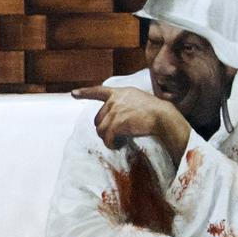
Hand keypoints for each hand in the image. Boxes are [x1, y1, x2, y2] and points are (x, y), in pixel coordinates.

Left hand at [73, 85, 190, 162]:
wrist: (163, 117)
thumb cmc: (156, 112)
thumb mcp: (138, 100)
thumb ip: (124, 104)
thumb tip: (112, 119)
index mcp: (120, 92)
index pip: (98, 91)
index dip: (85, 93)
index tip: (73, 93)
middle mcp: (114, 100)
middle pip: (98, 118)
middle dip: (105, 129)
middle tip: (117, 135)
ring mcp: (114, 111)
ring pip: (100, 130)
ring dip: (108, 138)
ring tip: (119, 141)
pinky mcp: (116, 123)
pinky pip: (107, 138)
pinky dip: (111, 144)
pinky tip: (119, 145)